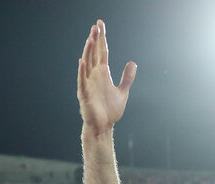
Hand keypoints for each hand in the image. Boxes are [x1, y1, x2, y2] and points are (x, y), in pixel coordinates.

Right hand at [77, 20, 136, 134]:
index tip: (100, 25)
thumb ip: (127, 77)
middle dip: (95, 40)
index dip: (102, 39)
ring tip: (91, 38)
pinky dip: (82, 71)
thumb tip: (132, 62)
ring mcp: (88, 84)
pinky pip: (82, 81)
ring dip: (89, 51)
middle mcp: (93, 76)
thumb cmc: (109, 111)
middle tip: (96, 26)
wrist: (103, 127)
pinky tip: (82, 61)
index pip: (101, 52)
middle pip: (93, 54)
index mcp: (102, 74)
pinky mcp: (84, 94)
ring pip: (87, 63)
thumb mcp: (122, 92)